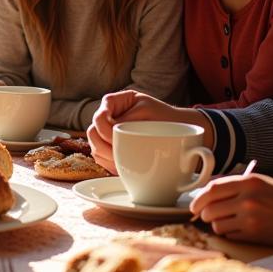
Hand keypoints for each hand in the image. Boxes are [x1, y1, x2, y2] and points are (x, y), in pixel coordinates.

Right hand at [87, 91, 211, 172]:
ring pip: (95, 148)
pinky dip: (109, 165)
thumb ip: (128, 120)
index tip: (117, 138)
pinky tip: (122, 169)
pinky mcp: (112, 148)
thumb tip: (112, 134)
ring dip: (106, 158)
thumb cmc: (165, 116)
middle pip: (92, 133)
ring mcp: (107, 134)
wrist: (180, 129)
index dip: (105, 129)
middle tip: (118, 156)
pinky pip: (102, 159)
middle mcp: (107, 117)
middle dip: (103, 147)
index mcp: (113, 102)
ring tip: (122, 164)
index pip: (99, 117)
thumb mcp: (147, 111)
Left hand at [190, 174, 272, 245]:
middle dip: (205, 214)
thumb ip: (234, 185)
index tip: (193, 205)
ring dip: (217, 224)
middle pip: (209, 209)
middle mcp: (247, 199)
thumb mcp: (259, 182)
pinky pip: (229, 235)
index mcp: (248, 182)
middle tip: (207, 215)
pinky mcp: (255, 235)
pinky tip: (240, 228)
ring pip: (217, 224)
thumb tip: (206, 193)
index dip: (198, 199)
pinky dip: (230, 233)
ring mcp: (251, 218)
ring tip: (229, 221)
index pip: (211, 190)